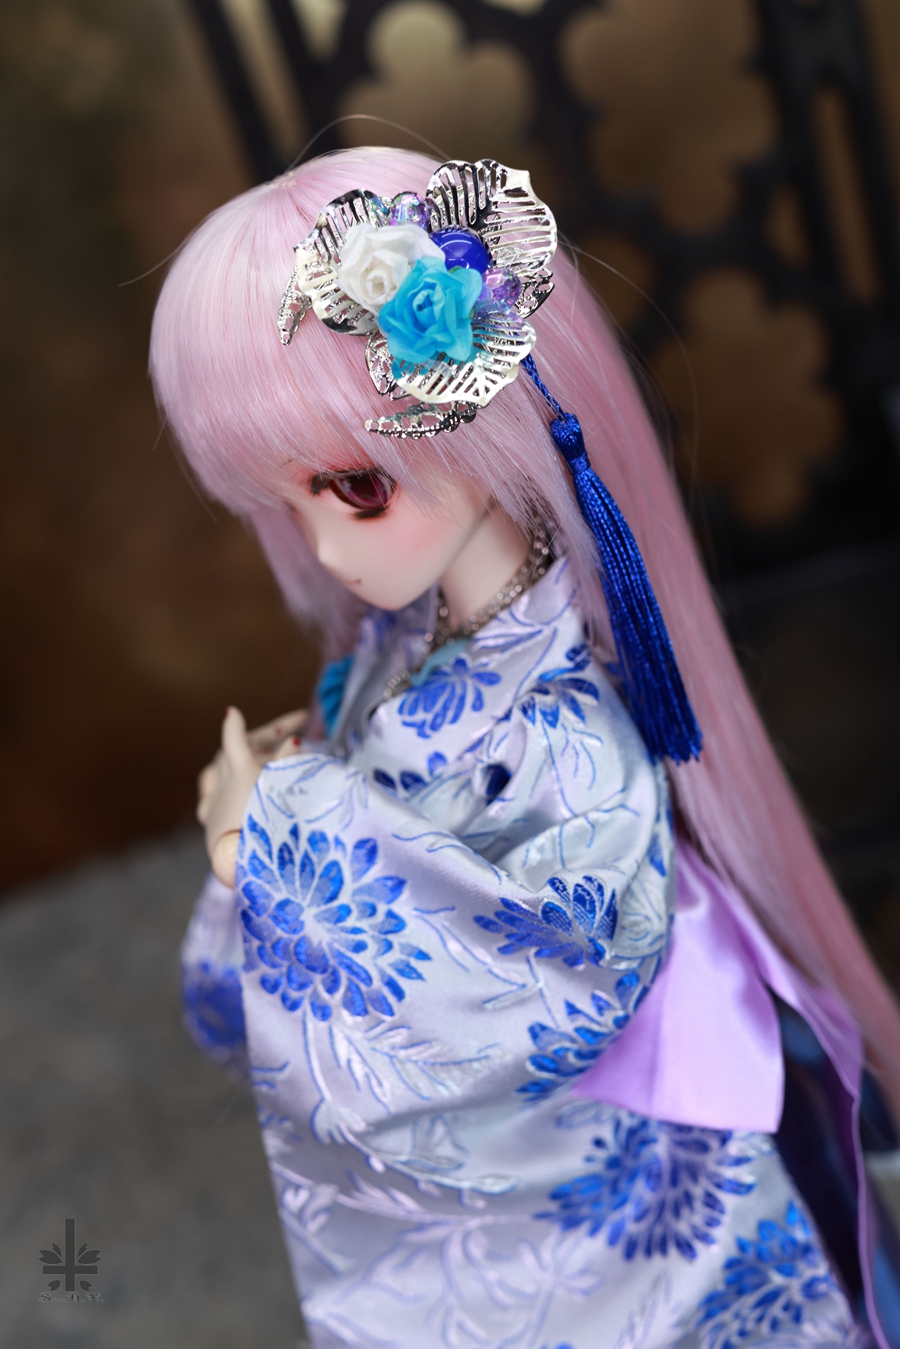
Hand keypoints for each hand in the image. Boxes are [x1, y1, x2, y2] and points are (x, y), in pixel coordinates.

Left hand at [197, 707, 306, 885]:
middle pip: (233, 752)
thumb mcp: (286, 784)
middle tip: (287, 734)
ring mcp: (211, 803)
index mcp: (239, 768)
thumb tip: (293, 742)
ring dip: (235, 761)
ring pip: (218, 772)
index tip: (232, 712)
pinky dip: (221, 785)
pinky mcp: (209, 823)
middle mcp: (220, 782)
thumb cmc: (274, 821)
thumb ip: (290, 760)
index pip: (234, 736)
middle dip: (258, 740)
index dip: (237, 724)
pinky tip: (228, 789)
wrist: (248, 865)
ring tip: (255, 758)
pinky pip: (210, 796)